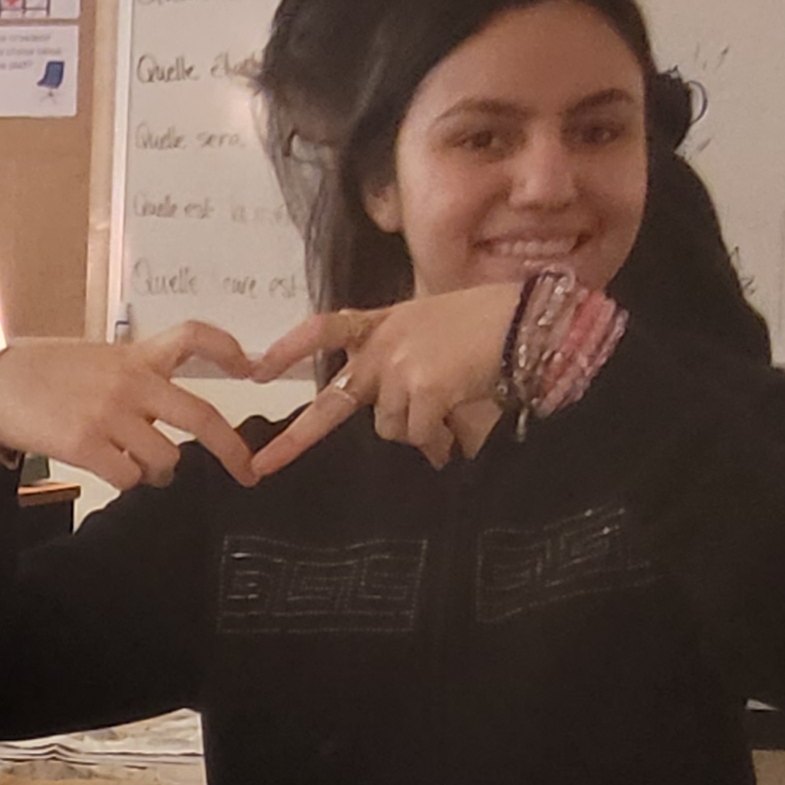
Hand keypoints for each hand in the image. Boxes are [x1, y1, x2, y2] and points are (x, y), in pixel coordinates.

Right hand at [0, 327, 262, 490]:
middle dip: (232, 451)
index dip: (229, 350)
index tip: (251, 367)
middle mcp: (130, 383)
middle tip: (246, 472)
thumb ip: (136, 377)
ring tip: (141, 466)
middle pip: (201, 417)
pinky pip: (129, 477)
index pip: (193, 337)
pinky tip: (112, 469)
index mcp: (135, 356)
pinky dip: (128, 480)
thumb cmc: (47, 376)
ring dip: (160, 472)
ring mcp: (110, 414)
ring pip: (166, 459)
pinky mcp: (87, 444)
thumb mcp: (98, 359)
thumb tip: (170, 418)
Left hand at [248, 283, 523, 479]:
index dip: (289, 351)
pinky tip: (460, 433)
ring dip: (419, 433)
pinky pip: (421, 436)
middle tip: (260, 466)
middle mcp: (383, 345)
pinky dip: (440, 441)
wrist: (529, 319)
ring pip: (391, 428)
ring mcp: (399, 368)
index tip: (256, 372)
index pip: (323, 329)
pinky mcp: (423, 390)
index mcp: (382, 323)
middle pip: (332, 402)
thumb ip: (406, 366)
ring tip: (452, 421)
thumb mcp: (433, 329)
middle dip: (295, 439)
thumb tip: (413, 433)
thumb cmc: (491, 324)